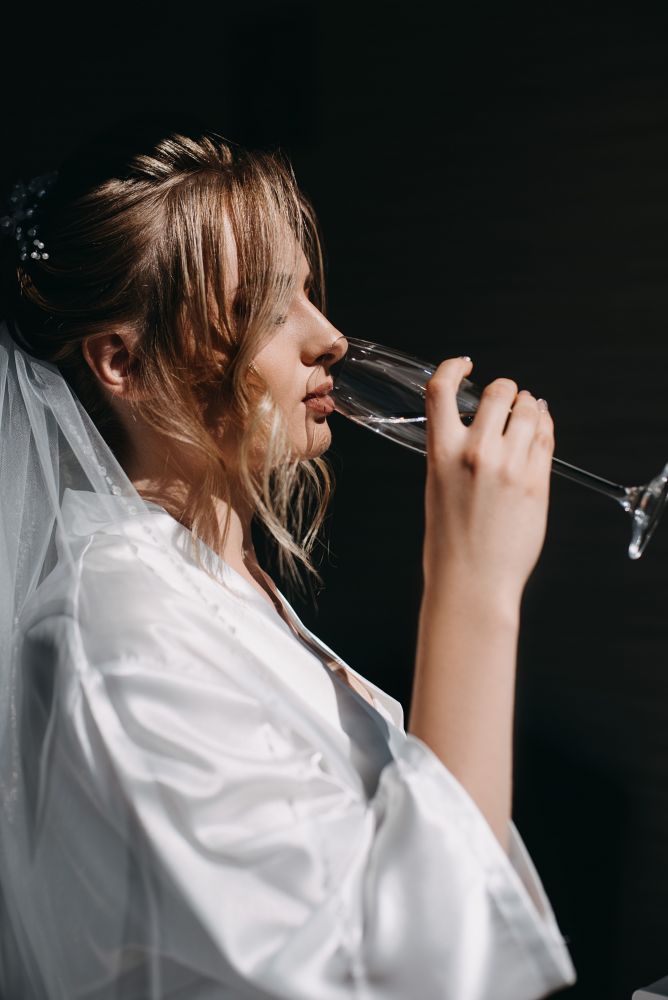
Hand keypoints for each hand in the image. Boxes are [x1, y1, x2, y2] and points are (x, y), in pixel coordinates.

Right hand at [422, 357, 554, 606]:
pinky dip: (545, 425)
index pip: (441, 390)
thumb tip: (479, 425)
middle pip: (499, 392)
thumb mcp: (437, 488)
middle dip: (505, 390)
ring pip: (529, 410)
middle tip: (506, 399)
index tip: (465, 364)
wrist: (472, 581)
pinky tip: (540, 429)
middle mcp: (477, 453)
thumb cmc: (449, 542)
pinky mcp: (537, 480)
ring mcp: (510, 466)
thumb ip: (454, 452)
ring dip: (529, 405)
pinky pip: (546, 437)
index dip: (453, 367)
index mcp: (441, 453)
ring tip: (527, 412)